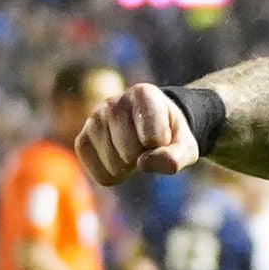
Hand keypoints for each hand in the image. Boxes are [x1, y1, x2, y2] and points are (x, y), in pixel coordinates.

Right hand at [80, 83, 199, 186]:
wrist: (151, 129)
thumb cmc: (169, 136)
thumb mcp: (185, 146)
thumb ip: (175, 156)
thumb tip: (145, 164)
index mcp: (143, 94)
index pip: (152, 138)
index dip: (162, 146)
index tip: (164, 136)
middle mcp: (114, 102)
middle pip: (130, 153)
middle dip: (143, 158)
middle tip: (146, 146)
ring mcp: (94, 119)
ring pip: (113, 164)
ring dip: (128, 168)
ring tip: (133, 151)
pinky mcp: (83, 139)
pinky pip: (97, 171)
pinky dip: (111, 176)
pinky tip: (118, 161)